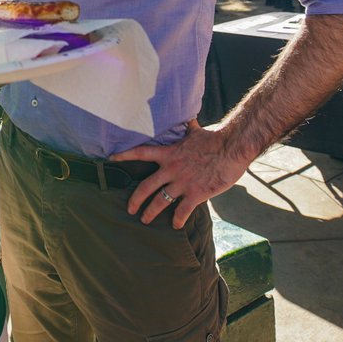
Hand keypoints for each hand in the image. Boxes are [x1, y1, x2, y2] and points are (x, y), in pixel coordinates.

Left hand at [110, 120, 251, 228]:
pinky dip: (177, 220)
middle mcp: (171, 170)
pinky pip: (182, 212)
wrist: (231, 149)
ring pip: (160, 202)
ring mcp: (182, 183)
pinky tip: (175, 226)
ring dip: (151, 213)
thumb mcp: (195, 132)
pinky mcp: (195, 194)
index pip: (141, 152)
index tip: (111, 158)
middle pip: (146, 187)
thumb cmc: (215, 139)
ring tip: (145, 220)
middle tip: (130, 209)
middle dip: (135, 200)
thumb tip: (187, 117)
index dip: (124, 155)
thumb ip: (186, 129)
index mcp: (169, 154)